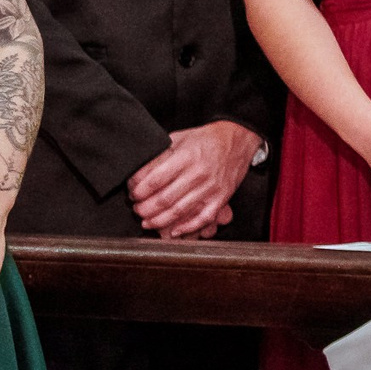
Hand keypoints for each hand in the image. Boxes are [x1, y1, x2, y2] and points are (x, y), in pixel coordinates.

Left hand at [128, 120, 261, 238]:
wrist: (238, 139)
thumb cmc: (206, 139)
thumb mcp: (179, 138)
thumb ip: (160, 155)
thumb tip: (138, 174)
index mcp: (186, 157)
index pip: (154, 180)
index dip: (138, 191)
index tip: (133, 194)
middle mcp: (198, 173)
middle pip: (163, 199)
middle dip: (144, 208)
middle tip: (137, 209)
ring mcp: (211, 187)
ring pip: (179, 211)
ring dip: (158, 221)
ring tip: (147, 221)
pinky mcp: (221, 197)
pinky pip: (202, 218)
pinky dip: (187, 227)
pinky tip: (174, 231)